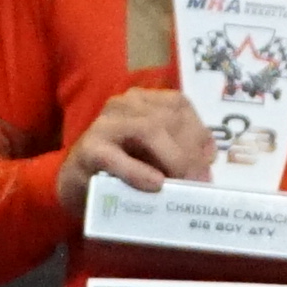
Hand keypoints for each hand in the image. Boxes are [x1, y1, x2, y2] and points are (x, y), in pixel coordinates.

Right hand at [56, 87, 214, 212]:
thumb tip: (207, 162)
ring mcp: (105, 125)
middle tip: (201, 182)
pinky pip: (116, 158)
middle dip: (189, 151)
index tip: (210, 160)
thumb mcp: (154, 158)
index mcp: (143, 101)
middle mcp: (125, 104)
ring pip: (148, 130)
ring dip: (172, 159)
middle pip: (167, 118)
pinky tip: (155, 185)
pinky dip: (138, 172)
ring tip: (183, 184)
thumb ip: (180, 152)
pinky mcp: (88, 150)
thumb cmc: (121, 171)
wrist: (75, 185)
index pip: (179, 104)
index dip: (199, 131)